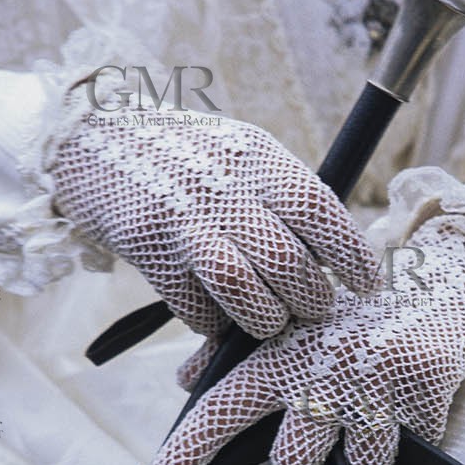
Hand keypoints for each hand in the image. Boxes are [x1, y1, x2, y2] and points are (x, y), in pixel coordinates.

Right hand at [50, 111, 379, 340]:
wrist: (95, 141)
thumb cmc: (188, 159)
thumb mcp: (241, 154)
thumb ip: (282, 198)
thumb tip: (335, 258)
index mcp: (256, 157)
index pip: (316, 207)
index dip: (349, 251)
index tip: (369, 284)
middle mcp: (221, 185)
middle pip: (284, 258)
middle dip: (310, 298)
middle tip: (315, 310)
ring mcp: (181, 219)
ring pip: (241, 286)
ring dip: (265, 317)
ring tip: (272, 321)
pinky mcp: (148, 251)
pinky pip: (195, 306)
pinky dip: (213, 323)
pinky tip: (218, 313)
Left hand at [141, 215, 464, 464]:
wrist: (451, 277)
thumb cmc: (365, 310)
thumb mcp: (301, 321)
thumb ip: (239, 351)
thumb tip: (184, 379)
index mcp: (284, 349)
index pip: (222, 408)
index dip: (185, 455)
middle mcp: (322, 366)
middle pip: (294, 464)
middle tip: (329, 440)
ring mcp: (375, 383)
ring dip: (363, 461)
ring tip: (373, 421)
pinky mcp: (423, 395)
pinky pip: (406, 456)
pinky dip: (408, 444)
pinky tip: (410, 407)